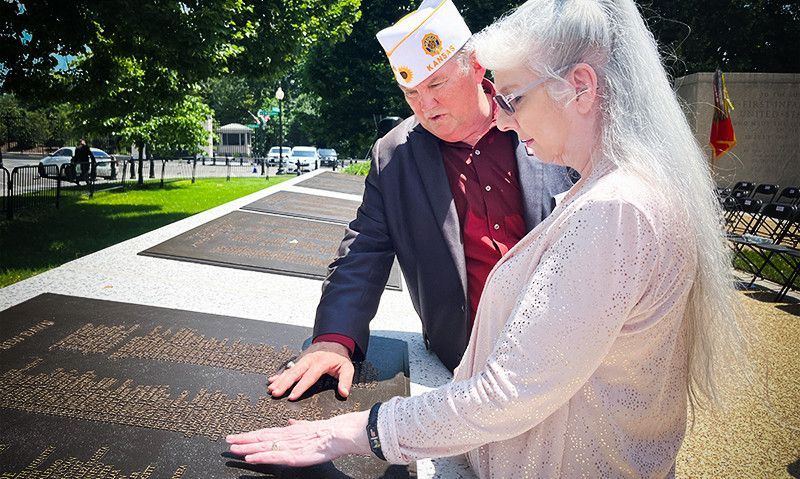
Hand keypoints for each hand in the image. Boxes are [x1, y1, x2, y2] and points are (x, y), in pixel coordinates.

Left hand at [226, 410, 369, 465]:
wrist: (338, 433)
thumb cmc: (326, 430)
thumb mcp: (309, 425)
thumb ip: (298, 425)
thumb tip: (290, 422)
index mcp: (288, 431)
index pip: (264, 432)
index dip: (249, 435)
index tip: (236, 436)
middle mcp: (285, 437)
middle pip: (260, 438)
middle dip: (242, 440)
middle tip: (227, 441)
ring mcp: (288, 446)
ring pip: (263, 446)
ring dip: (246, 447)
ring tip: (233, 449)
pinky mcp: (293, 456)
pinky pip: (273, 457)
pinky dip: (260, 457)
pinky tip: (250, 458)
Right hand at [267, 341, 353, 399]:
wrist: (334, 341)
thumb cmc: (339, 357)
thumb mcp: (347, 367)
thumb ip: (345, 380)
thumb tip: (343, 393)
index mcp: (320, 362)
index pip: (309, 376)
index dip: (300, 387)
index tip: (292, 397)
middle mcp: (309, 360)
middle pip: (295, 372)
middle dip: (284, 383)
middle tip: (276, 393)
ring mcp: (302, 359)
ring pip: (289, 370)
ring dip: (279, 379)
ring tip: (271, 388)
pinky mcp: (299, 360)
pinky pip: (288, 367)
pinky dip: (279, 374)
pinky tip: (272, 380)